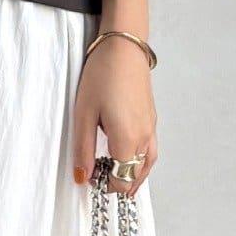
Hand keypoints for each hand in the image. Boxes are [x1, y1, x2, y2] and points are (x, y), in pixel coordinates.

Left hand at [71, 35, 156, 196]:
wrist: (124, 48)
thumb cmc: (102, 76)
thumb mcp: (83, 115)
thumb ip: (83, 150)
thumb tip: (83, 177)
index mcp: (127, 139)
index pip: (122, 180)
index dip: (107, 187)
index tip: (91, 181)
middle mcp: (144, 137)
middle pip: (136, 175)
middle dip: (119, 183)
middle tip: (100, 180)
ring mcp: (151, 128)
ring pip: (147, 165)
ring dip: (133, 176)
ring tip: (119, 183)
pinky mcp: (152, 119)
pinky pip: (150, 151)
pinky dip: (141, 164)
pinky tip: (131, 161)